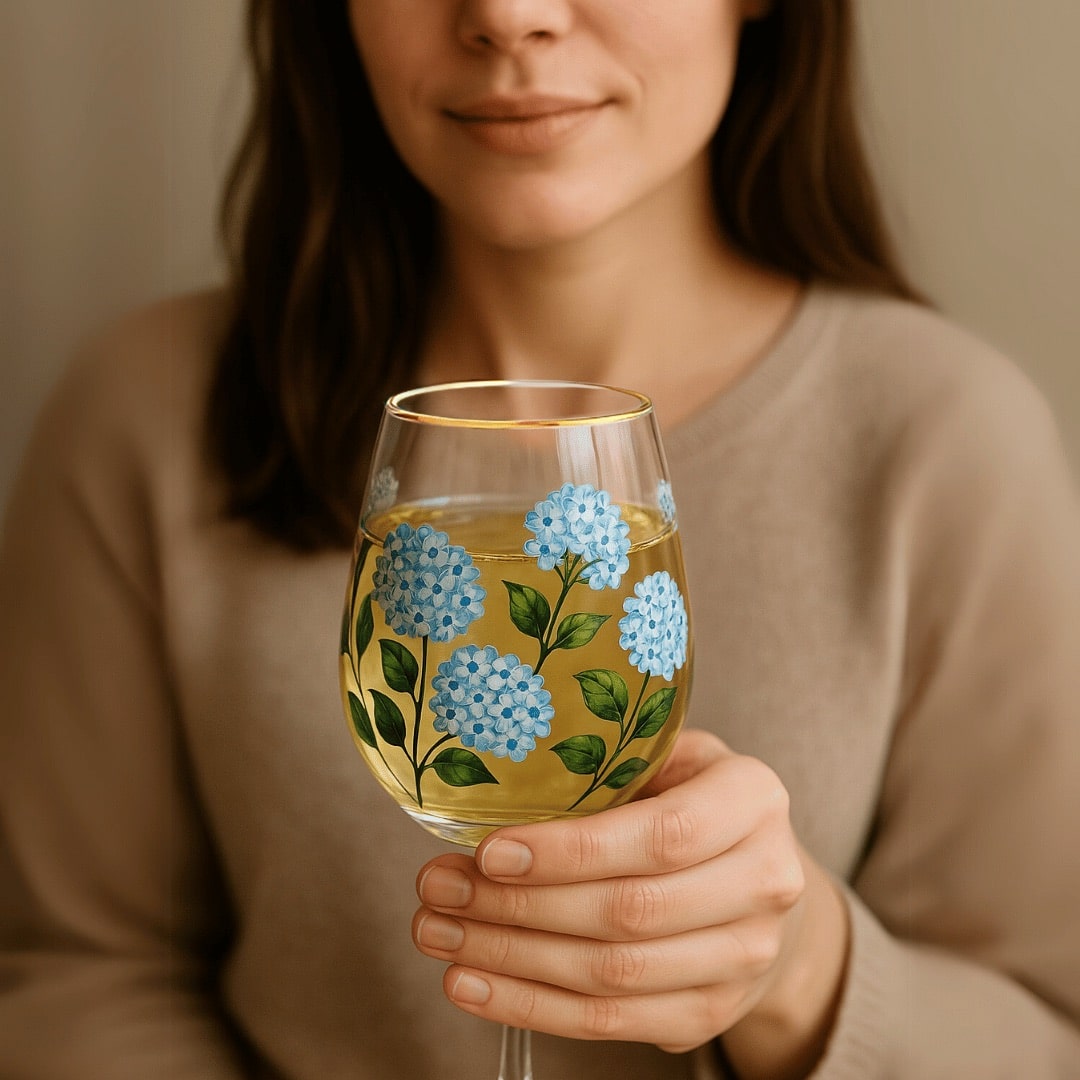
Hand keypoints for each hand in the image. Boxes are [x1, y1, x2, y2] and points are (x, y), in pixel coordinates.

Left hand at [412, 729, 848, 1077]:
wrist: (755, 878)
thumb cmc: (691, 800)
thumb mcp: (667, 758)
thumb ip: (607, 768)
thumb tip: (490, 792)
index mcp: (752, 800)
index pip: (664, 835)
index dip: (572, 850)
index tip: (489, 851)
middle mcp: (764, 882)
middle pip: (629, 912)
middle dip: (519, 906)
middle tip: (438, 888)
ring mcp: (743, 959)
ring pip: (611, 974)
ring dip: (509, 958)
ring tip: (438, 932)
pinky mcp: (708, 1014)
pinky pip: (608, 1021)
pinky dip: (528, 1006)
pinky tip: (469, 983)